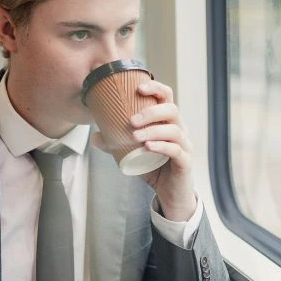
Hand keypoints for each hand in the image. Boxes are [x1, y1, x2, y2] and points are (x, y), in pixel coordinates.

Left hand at [91, 79, 196, 220]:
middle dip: (150, 112)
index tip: (138, 88)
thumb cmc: (154, 167)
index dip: (155, 88)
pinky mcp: (185, 162)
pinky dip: (161, 146)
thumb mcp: (133, 153)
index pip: (166, 97)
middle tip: (131, 120)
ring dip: (153, 130)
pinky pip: (176, 150)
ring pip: (173, 130)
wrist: (169, 193)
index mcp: (168, 121)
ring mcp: (185, 145)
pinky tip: (148, 147)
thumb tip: (94, 136)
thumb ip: (115, 144)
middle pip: (171, 110)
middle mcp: (180, 129)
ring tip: (135, 136)